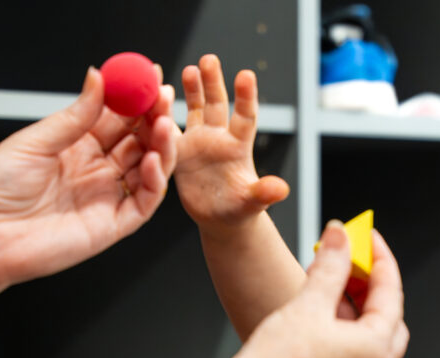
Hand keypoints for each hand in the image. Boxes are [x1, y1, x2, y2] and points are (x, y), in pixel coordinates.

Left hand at [0, 65, 178, 295]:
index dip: (137, 98)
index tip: (150, 76)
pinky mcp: (111, 226)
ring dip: (162, 146)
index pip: (119, 118)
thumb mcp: (34, 140)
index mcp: (76, 146)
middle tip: (164, 97)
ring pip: (148, 169)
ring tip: (164, 124)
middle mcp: (95, 171)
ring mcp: (105, 197)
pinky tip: (152, 160)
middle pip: (140, 141)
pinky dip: (154, 182)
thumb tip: (98, 78)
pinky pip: (143, 203)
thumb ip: (74, 115)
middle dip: (156, 118)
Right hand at [176, 54, 288, 228]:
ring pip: (195, 109)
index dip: (245, 97)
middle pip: (217, 105)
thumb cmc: (239, 210)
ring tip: (189, 70)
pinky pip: (169, 129)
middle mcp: (219, 138)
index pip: (245, 117)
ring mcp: (199, 142)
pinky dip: (163, 115)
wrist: (219, 216)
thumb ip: (263, 193)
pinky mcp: (180, 151)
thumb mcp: (251, 203)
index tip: (246, 75)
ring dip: (192, 89)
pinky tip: (157, 97)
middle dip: (213, 82)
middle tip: (209, 59)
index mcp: (238, 147)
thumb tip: (282, 189)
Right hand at [228, 222, 407, 357]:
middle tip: (352, 263)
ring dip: (358, 311)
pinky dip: (347, 334)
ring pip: (372, 340)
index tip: (366, 237)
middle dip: (372, 287)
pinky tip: (321, 321)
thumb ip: (330, 265)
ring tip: (330, 288)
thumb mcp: (307, 304)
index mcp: (375, 349)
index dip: (378, 258)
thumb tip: (340, 234)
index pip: (391, 292)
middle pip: (388, 318)